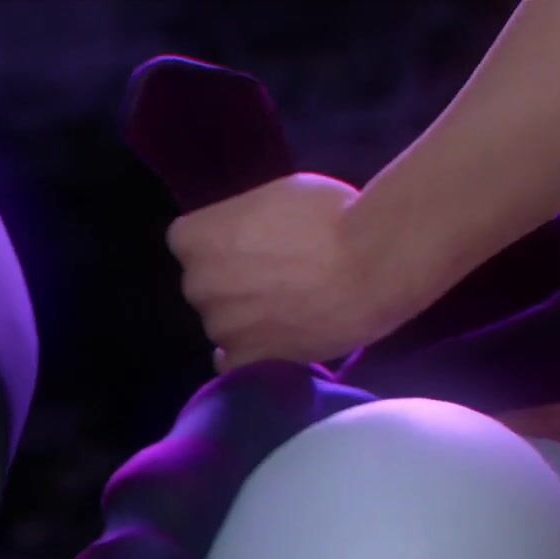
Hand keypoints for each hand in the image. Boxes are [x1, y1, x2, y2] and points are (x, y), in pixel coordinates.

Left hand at [167, 173, 404, 370]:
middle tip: (274, 275)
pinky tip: (271, 343)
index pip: (187, 240)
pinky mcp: (248, 359)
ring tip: (288, 308)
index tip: (249, 241)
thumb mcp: (274, 196)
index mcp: (194, 238)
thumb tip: (248, 239)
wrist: (372, 264)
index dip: (220, 240)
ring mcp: (219, 326)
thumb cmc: (329, 215)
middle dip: (229, 279)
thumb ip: (244, 223)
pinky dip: (247, 355)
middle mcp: (196, 284)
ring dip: (244, 317)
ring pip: (221, 321)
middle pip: (203, 283)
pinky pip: (231, 362)